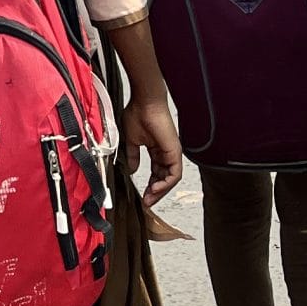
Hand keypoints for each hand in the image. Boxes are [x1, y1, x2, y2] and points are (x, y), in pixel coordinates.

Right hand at [121, 92, 182, 207]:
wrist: (144, 102)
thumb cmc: (137, 114)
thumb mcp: (131, 140)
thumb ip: (133, 156)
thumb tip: (132, 170)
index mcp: (157, 150)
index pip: (156, 174)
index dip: (149, 186)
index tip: (142, 196)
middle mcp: (166, 153)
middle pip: (164, 179)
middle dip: (155, 193)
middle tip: (146, 203)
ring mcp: (172, 153)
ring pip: (170, 179)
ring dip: (160, 191)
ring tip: (149, 199)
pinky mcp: (175, 152)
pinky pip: (174, 174)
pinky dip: (165, 184)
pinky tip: (154, 189)